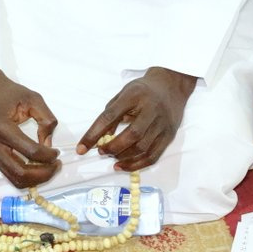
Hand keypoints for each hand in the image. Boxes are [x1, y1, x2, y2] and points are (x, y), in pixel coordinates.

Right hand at [0, 66, 61, 188]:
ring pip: (15, 178)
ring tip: (49, 169)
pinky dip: (26, 177)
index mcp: (2, 127)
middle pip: (21, 172)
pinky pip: (10, 175)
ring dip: (36, 179)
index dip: (48, 155)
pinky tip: (38, 168)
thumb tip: (49, 144)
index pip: (30, 151)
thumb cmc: (9, 94)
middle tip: (57, 165)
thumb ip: (46, 119)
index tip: (57, 152)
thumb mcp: (33, 99)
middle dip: (43, 173)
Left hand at [78, 67, 195, 171]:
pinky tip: (124, 166)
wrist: (171, 85)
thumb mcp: (124, 94)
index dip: (93, 134)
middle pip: (131, 135)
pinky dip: (136, 165)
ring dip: (124, 157)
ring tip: (113, 157)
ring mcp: (162, 124)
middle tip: (102, 151)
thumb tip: (101, 138)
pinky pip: (153, 156)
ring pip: (142, 148)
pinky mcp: (169, 135)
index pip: (110, 116)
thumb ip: (111, 114)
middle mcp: (151, 109)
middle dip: (113, 147)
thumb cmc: (143, 90)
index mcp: (134, 95)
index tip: (81, 148)